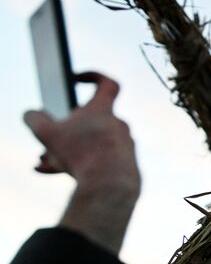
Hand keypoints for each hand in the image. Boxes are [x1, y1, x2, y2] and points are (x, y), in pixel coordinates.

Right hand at [23, 72, 141, 254]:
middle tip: (46, 141)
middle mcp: (119, 126)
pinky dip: (78, 164)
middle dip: (64, 129)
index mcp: (104, 110)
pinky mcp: (126, 166)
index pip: (107, 84)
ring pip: (90, 144)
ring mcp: (124, 147)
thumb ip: (34, 118)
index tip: (76, 79)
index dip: (93, 76)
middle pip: (88, 120)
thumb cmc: (80, 154)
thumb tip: (32, 114)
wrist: (111, 187)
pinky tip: (52, 172)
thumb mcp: (46, 133)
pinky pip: (99, 161)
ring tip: (44, 161)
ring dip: (67, 150)